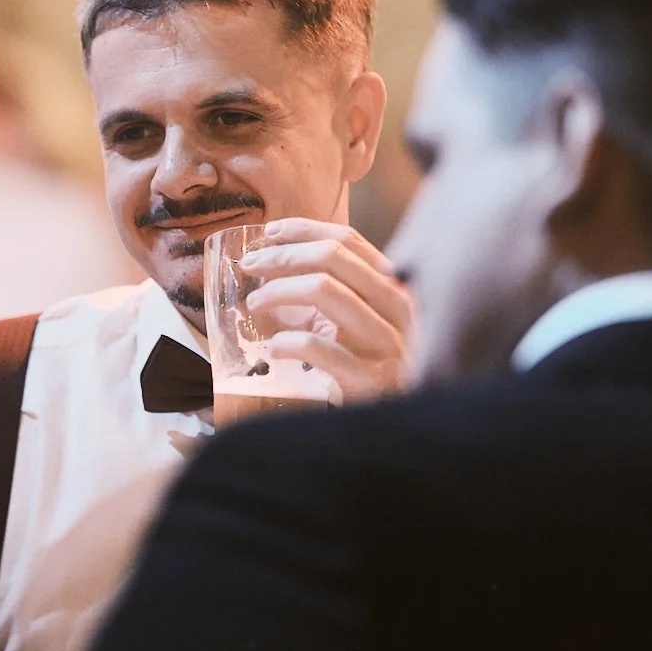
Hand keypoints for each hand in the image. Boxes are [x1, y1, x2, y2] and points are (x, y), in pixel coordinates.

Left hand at [240, 217, 414, 401]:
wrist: (400, 420)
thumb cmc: (374, 365)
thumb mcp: (362, 319)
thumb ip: (336, 289)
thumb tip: (276, 257)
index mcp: (395, 286)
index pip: (349, 241)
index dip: (304, 230)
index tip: (269, 232)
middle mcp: (398, 307)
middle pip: (332, 258)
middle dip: (283, 255)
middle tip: (251, 265)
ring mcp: (388, 342)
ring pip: (325, 290)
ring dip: (279, 290)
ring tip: (255, 304)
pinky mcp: (371, 378)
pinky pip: (319, 347)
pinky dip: (288, 341)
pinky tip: (274, 347)